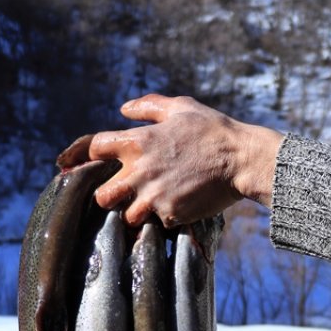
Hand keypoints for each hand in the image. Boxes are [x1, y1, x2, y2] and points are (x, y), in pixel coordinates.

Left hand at [59, 95, 282, 226]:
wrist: (242, 159)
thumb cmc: (212, 129)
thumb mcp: (181, 108)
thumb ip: (148, 106)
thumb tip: (123, 109)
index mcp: (138, 142)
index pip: (94, 149)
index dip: (87, 155)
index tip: (88, 162)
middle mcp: (139, 172)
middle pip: (101, 195)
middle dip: (109, 195)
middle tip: (123, 193)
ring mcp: (153, 197)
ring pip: (125, 216)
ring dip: (135, 212)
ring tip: (151, 204)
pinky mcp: (169, 215)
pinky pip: (155, 224)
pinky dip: (162, 219)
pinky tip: (176, 207)